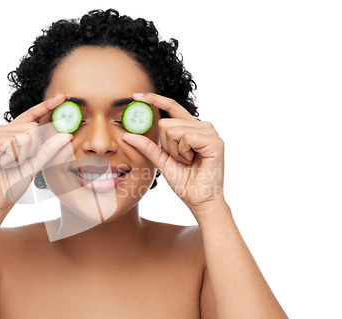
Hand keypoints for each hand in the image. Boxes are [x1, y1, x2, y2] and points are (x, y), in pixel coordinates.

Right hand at [0, 93, 72, 212]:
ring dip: (23, 154)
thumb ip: (49, 148)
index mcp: (11, 132)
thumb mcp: (36, 163)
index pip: (31, 115)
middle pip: (31, 125)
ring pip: (24, 134)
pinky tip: (3, 165)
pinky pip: (12, 143)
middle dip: (32, 148)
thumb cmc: (13, 183)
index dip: (47, 105)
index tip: (62, 96)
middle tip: (18, 164)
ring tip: (9, 165)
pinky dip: (14, 157)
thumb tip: (67, 135)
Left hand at [122, 93, 223, 211]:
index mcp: (190, 128)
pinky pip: (185, 137)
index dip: (154, 100)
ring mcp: (209, 131)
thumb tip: (127, 134)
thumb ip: (147, 147)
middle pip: (166, 123)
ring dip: (175, 151)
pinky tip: (193, 160)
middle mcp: (202, 126)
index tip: (136, 95)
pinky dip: (183, 152)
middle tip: (181, 160)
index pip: (171, 107)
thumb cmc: (184, 182)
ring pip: (173, 129)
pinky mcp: (214, 140)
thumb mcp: (161, 161)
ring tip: (188, 162)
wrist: (199, 200)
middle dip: (167, 146)